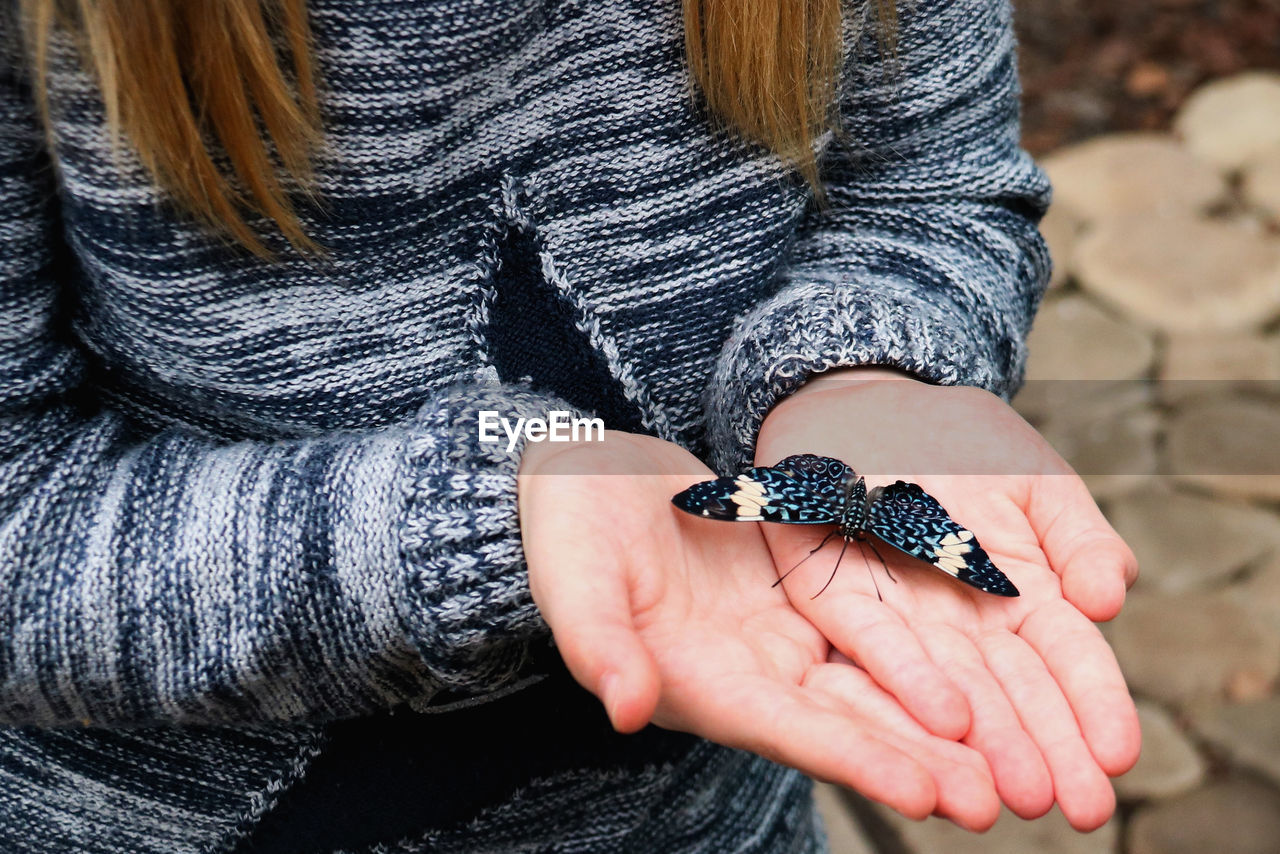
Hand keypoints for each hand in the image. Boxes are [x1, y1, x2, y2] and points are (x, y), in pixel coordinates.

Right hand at [518, 431, 1002, 828]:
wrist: (584, 482)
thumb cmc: (567, 534)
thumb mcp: (577, 581)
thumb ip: (600, 643)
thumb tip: (628, 706)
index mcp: (699, 682)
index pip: (790, 729)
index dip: (857, 759)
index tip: (928, 790)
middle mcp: (749, 672)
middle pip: (846, 721)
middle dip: (920, 758)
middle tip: (999, 798)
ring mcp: (777, 635)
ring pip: (869, 680)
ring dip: (934, 715)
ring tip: (1007, 753)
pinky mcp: (795, 593)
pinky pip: (869, 622)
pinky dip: (918, 646)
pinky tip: (978, 660)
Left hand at [752, 369, 1140, 830]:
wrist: (866, 398)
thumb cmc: (960, 445)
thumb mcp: (1036, 482)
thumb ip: (1079, 538)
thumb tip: (1112, 597)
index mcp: (1020, 595)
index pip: (1066, 661)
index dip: (1092, 708)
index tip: (1118, 757)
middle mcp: (960, 622)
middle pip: (1010, 694)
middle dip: (1045, 750)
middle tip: (1078, 807)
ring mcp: (898, 615)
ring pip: (945, 687)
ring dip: (982, 742)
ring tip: (1009, 796)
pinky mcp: (832, 595)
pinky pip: (869, 640)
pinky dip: (906, 678)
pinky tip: (940, 720)